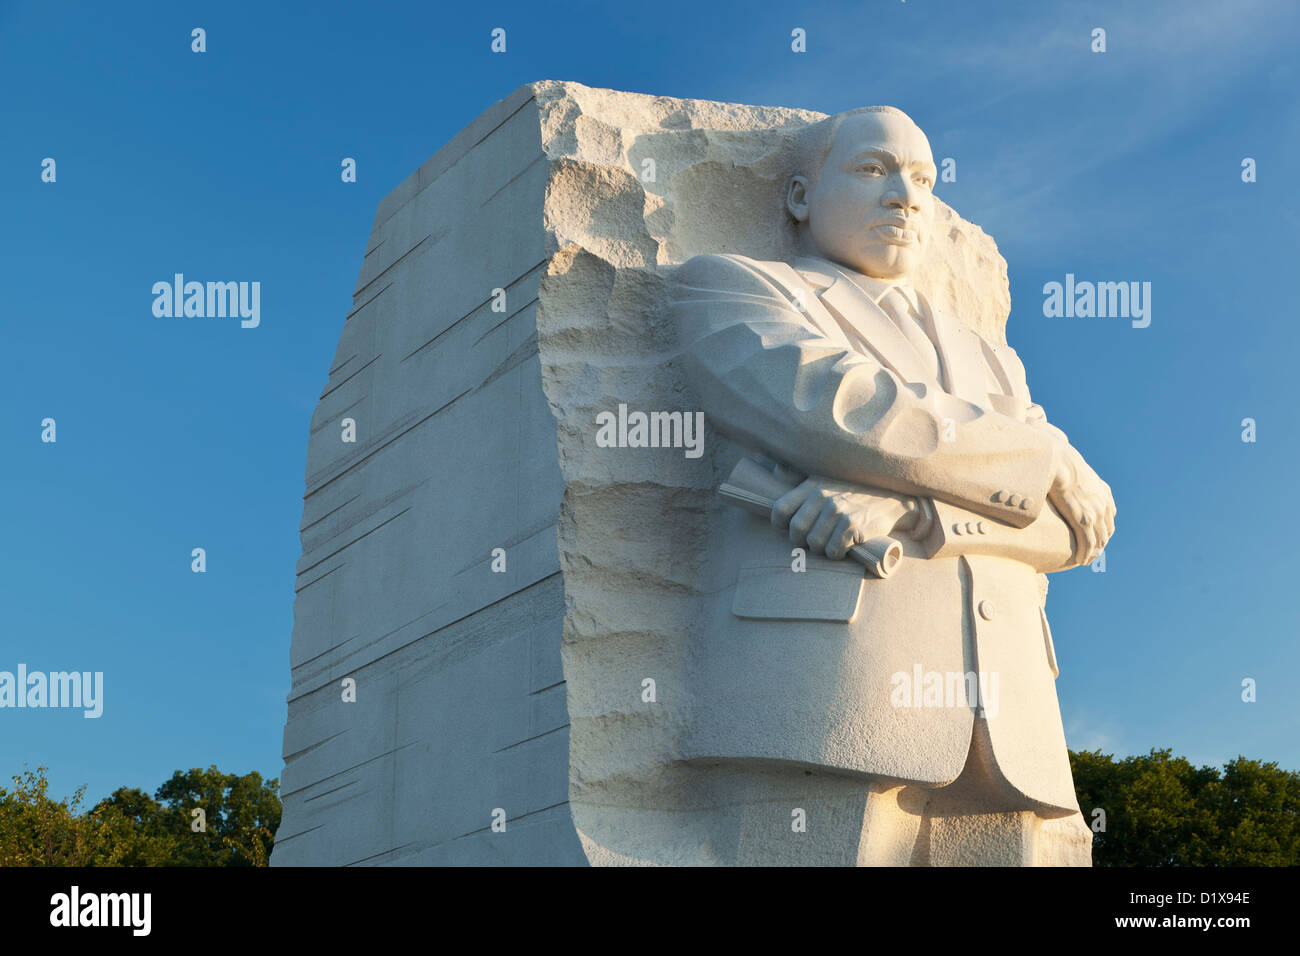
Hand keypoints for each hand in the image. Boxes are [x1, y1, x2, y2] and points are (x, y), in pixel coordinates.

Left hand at [772, 477, 918, 559]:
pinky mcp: (852, 527)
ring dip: (821, 549)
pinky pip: (833, 551)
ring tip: (830, 541)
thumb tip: (775, 469)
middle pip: (796, 531)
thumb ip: (798, 475)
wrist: (892, 497)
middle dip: (802, 541)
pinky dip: (836, 553)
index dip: (780, 525)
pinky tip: (844, 546)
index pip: (780, 509)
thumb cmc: (854, 490)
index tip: (789, 529)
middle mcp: (822, 497)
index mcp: (812, 485)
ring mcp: (838, 512)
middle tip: (812, 540)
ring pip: (814, 544)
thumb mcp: (825, 476)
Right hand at [1048, 443, 1115, 564]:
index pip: (1109, 518)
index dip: (1103, 531)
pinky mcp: (1084, 520)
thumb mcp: (1074, 469)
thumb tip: (1061, 477)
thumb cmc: (1059, 463)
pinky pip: (1087, 543)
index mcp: (1103, 493)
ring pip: (1099, 540)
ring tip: (1085, 560)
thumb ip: (1075, 479)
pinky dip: (1086, 554)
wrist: (1059, 461)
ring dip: (1093, 553)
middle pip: (1106, 532)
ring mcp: (1095, 513)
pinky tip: (1081, 561)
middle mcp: (1104, 504)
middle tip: (1091, 556)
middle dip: (1100, 545)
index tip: (1096, 540)